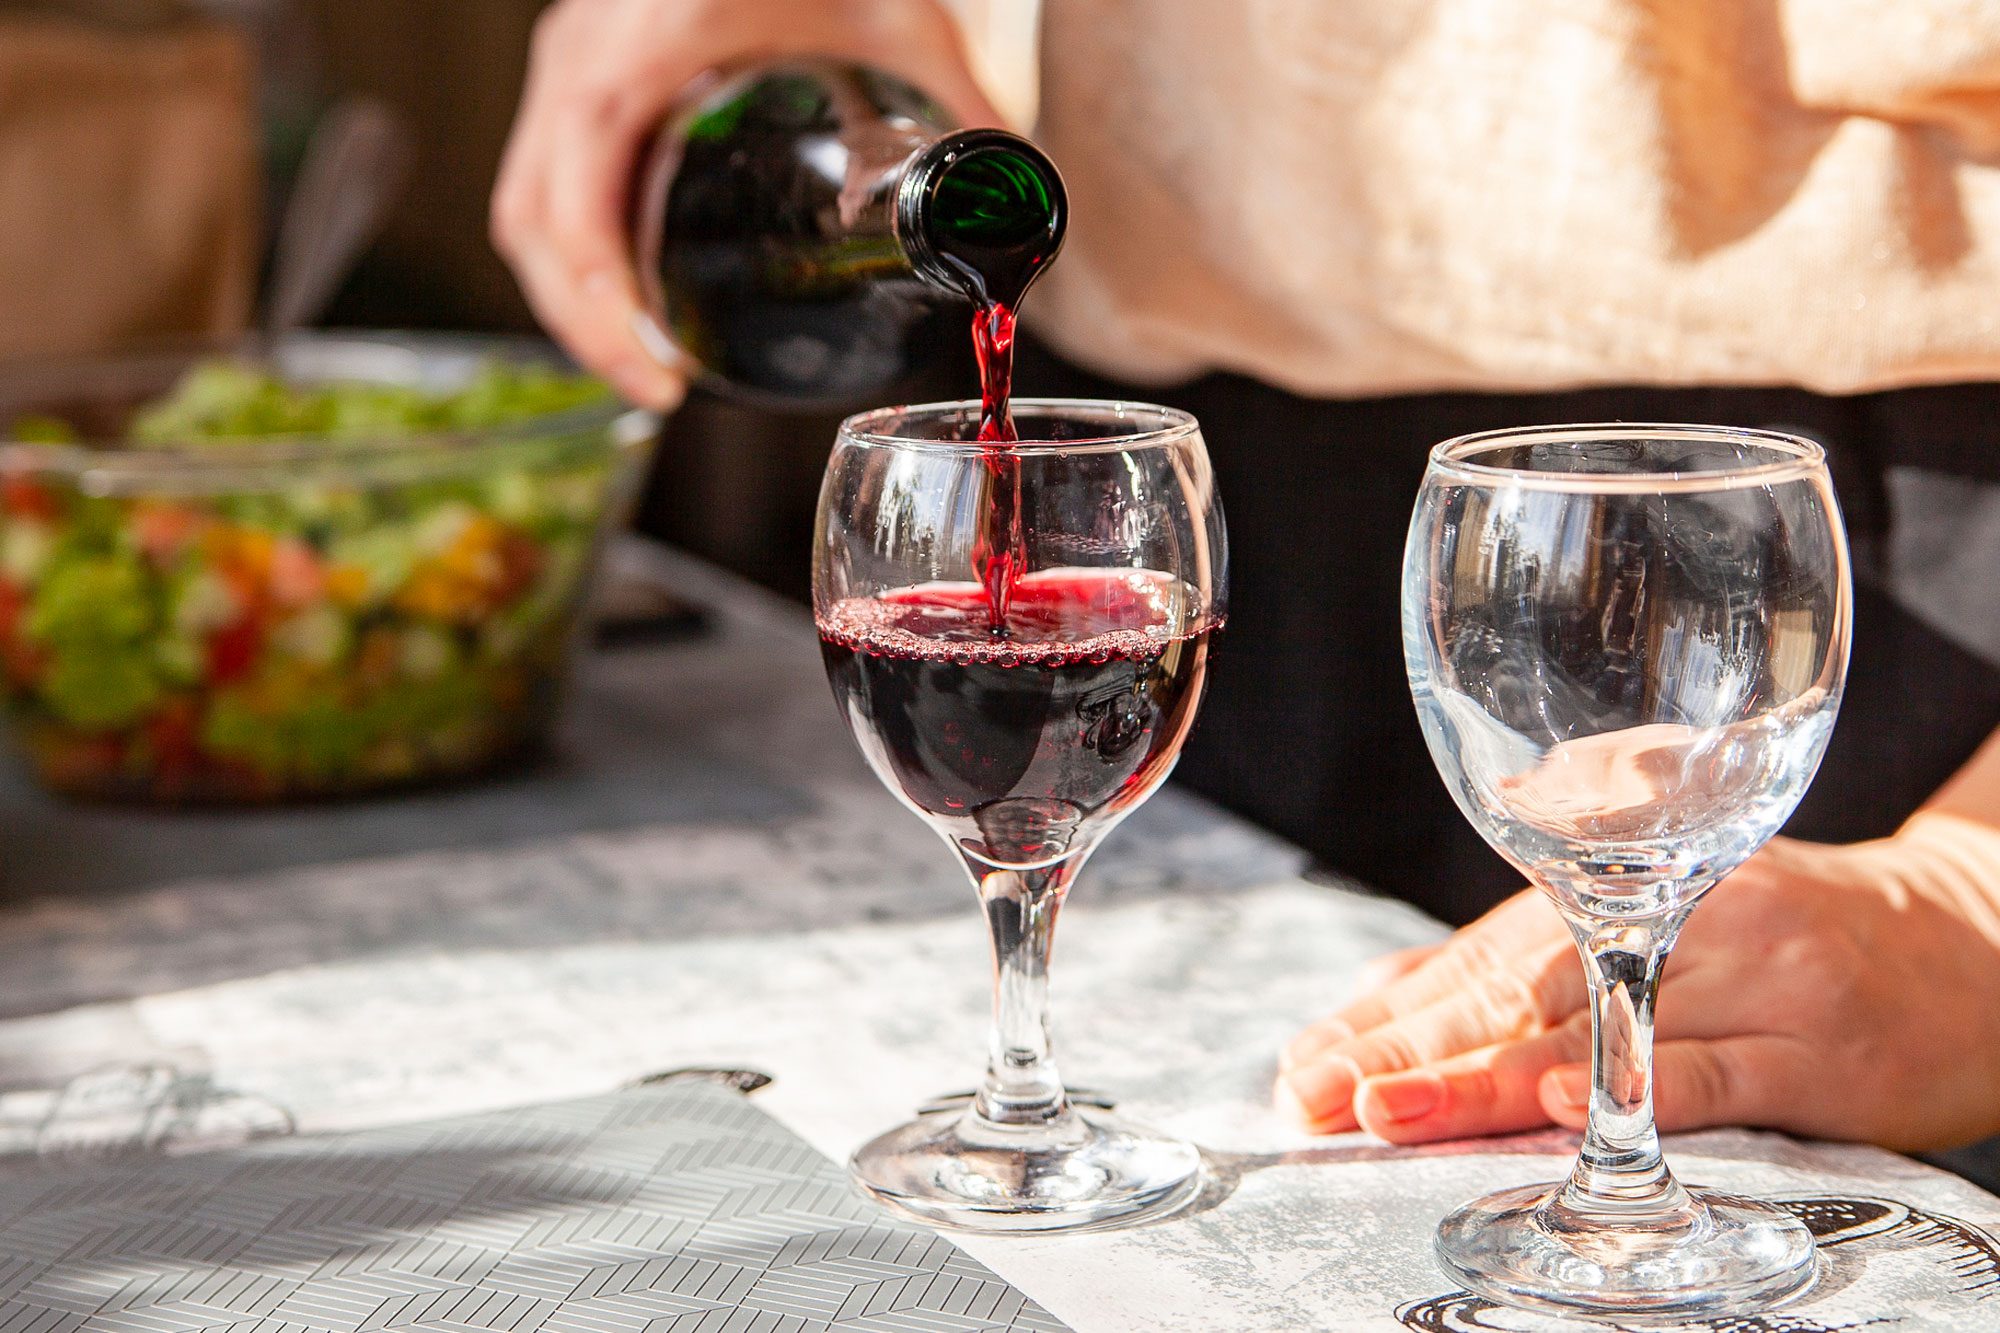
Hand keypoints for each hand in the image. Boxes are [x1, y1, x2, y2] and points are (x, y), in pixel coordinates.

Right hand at [491, 0, 1000, 407]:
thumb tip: (1015, 228)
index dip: (595, 294)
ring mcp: (576, 59)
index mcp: (639, 40)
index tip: (651, 367)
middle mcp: (584, 48)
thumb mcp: (906, 17)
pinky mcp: (588, 74)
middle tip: (658, 391)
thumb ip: (965, 114)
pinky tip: (634, 299)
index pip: (571, 187)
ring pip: (528, 199)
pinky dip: (576, 246)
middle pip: (531, 211)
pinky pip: (547, 174)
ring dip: (574, 292)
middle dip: (585, 318)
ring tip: (647, 365)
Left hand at [1275, 815, 1999, 1152]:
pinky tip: (1549, 1100)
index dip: (1391, 1004)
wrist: (1965, 943)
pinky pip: (1713, 1070)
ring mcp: (1746, 978)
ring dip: (1480, 1075)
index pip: (1481, 947)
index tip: (1310, 1056)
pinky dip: (1629, 1085)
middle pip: (1518, 985)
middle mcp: (1672, 913)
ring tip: (1387, 1107)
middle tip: (1322, 1091)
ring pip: (1594, 1027)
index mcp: (1622, 877)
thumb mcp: (1657, 902)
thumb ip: (1535, 940)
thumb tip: (1398, 987)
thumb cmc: (1777, 934)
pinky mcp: (1816, 1048)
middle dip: (1410, 1043)